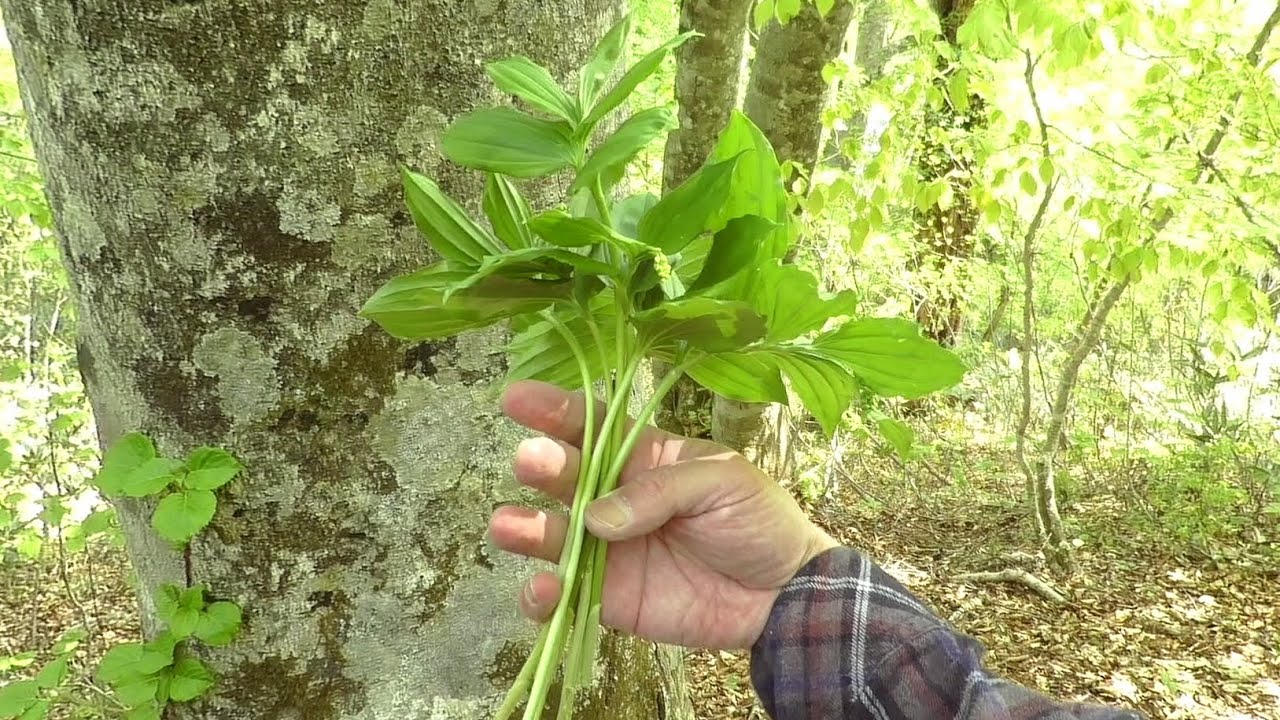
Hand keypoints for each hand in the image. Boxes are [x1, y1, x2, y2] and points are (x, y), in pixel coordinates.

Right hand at [488, 380, 838, 650]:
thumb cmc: (757, 520)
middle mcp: (613, 498)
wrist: (783, 593)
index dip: (554, 410)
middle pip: (564, 477)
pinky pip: (563, 597)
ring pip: (550, 536)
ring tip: (508, 525)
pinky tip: (543, 591)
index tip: (516, 398)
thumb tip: (598, 519)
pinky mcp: (608, 599)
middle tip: (531, 462)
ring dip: (525, 530)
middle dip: (541, 466)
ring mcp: (606, 549)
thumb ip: (660, 490)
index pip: (591, 425)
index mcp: (642, 456)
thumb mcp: (721, 480)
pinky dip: (542, 597)